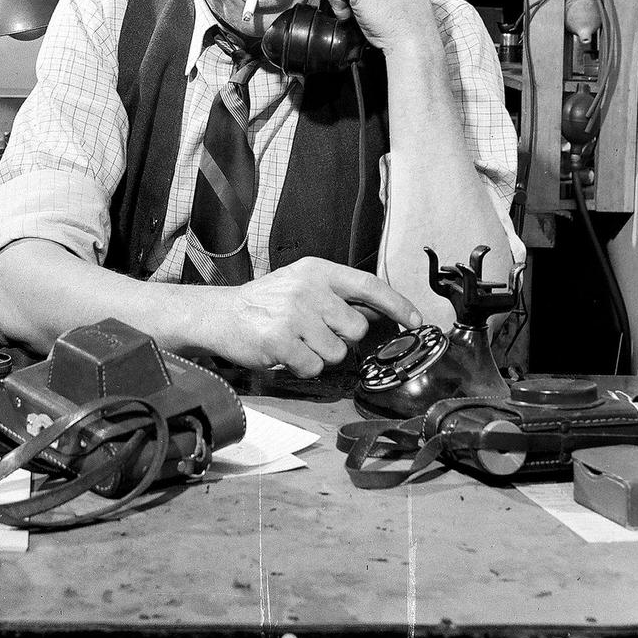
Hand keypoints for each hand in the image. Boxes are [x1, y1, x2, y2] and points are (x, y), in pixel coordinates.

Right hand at [201, 257, 420, 377]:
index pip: (368, 284)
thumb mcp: (301, 284)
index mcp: (317, 271)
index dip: (396, 303)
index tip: (416, 319)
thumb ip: (336, 295)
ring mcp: (294, 314)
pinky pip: (313, 367)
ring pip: (337, 352)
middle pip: (357, 328)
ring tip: (296, 341)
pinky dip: (302, 367)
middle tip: (314, 332)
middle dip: (341, 338)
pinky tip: (285, 353)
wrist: (222, 314)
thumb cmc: (266, 302)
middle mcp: (308, 288)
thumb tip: (378, 313)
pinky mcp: (281, 340)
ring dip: (320, 355)